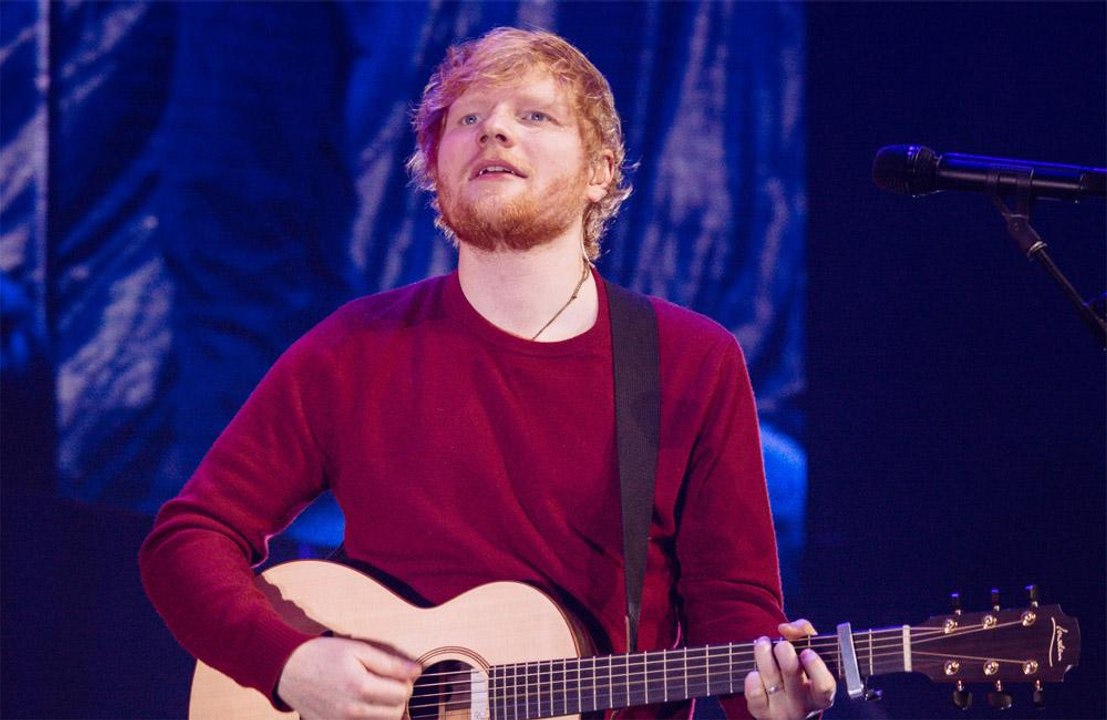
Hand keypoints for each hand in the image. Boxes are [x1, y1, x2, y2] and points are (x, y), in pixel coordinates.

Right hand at [276, 636, 421, 719]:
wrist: (289, 670)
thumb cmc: (323, 656)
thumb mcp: (358, 650)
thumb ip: (390, 663)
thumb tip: (417, 671)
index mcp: (360, 687)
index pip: (403, 693)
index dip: (406, 681)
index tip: (399, 673)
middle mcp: (353, 711)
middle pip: (396, 712)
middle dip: (398, 697)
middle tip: (387, 682)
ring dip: (386, 709)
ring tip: (375, 692)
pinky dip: (371, 718)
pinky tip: (364, 705)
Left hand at [743, 619, 836, 719]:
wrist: (781, 697)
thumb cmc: (800, 668)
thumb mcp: (809, 649)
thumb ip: (803, 631)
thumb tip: (785, 628)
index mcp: (821, 694)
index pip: (824, 686)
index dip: (816, 668)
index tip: (807, 651)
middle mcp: (803, 705)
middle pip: (793, 676)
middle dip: (784, 653)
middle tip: (781, 644)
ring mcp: (783, 711)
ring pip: (771, 680)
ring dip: (764, 656)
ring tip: (763, 643)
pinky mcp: (762, 713)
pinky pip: (755, 695)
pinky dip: (752, 679)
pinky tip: (754, 671)